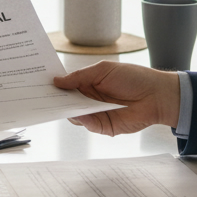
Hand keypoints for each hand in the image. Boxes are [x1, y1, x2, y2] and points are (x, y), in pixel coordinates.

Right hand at [53, 61, 180, 134]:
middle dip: (55, 101)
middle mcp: (89, 100)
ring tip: (58, 106)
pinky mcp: (103, 126)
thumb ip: (79, 76)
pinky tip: (80, 114)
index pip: (67, 86)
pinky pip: (88, 125)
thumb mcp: (103, 70)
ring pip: (74, 115)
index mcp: (88, 84)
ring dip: (67, 111)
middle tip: (41, 98)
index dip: (55, 86)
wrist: (156, 95)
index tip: (40, 84)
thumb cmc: (133, 77)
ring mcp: (96, 113)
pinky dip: (82, 120)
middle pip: (67, 103)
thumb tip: (57, 81)